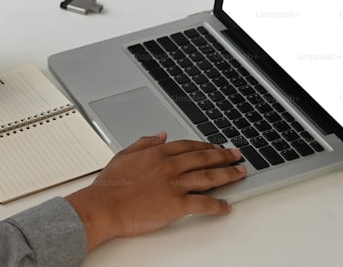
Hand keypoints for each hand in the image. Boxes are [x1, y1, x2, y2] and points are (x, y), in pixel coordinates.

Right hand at [65, 131, 245, 248]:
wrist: (103, 207)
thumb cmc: (110, 186)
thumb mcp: (124, 155)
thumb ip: (144, 143)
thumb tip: (160, 135)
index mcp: (157, 153)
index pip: (188, 145)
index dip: (205, 145)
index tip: (215, 146)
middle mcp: (169, 166)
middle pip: (204, 157)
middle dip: (224, 155)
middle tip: (236, 156)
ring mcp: (174, 185)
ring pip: (209, 177)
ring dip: (228, 174)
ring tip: (239, 173)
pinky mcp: (177, 205)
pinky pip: (204, 204)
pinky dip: (218, 205)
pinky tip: (226, 206)